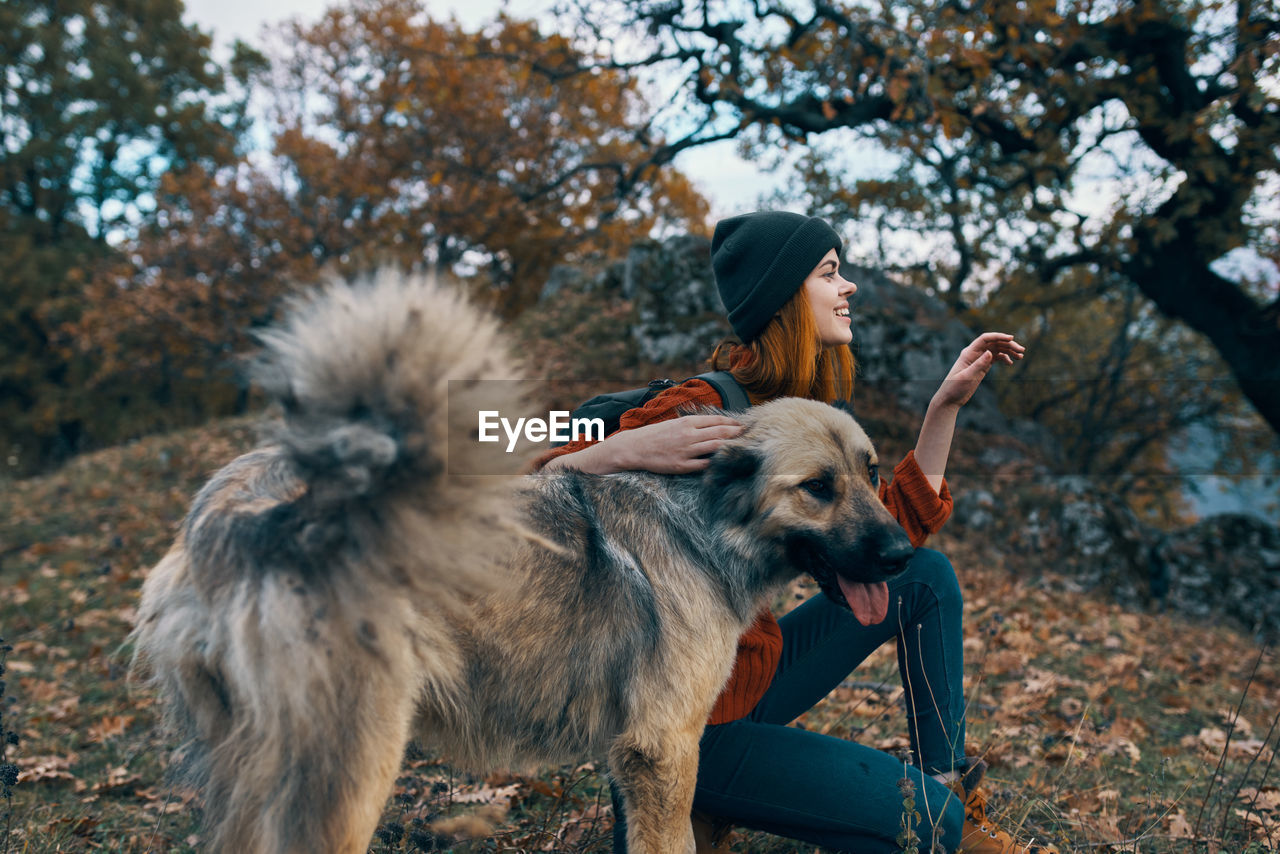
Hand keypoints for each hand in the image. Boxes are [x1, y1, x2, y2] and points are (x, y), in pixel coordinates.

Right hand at [608, 415, 743, 472]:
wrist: (635, 447)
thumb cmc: (655, 434)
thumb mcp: (674, 423)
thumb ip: (693, 424)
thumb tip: (713, 424)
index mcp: (687, 422)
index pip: (716, 420)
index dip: (732, 423)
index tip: (743, 425)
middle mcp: (688, 435)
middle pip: (720, 433)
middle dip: (736, 433)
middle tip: (749, 434)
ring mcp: (686, 451)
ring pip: (715, 447)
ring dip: (730, 446)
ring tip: (742, 447)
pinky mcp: (681, 465)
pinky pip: (703, 464)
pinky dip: (715, 463)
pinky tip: (724, 462)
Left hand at [932, 332, 1023, 409]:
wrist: (950, 399)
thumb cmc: (955, 388)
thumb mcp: (967, 377)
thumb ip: (978, 364)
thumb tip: (990, 352)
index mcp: (968, 353)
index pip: (985, 339)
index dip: (998, 336)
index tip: (1011, 338)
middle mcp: (974, 354)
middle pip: (994, 343)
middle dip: (1008, 344)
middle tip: (1022, 350)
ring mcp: (978, 360)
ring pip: (996, 350)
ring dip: (1009, 351)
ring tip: (1020, 357)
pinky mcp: (982, 367)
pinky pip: (995, 358)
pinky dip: (1004, 358)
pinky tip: (1010, 363)